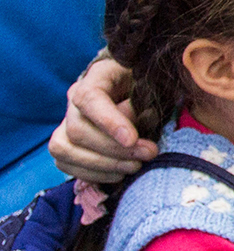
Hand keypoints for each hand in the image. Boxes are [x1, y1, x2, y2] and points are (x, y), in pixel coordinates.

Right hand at [48, 58, 157, 183]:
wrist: (138, 93)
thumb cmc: (150, 87)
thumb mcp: (154, 86)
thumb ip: (144, 104)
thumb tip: (131, 136)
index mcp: (97, 76)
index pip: (89, 97)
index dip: (108, 121)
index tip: (132, 139)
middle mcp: (74, 99)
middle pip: (77, 130)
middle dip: (114, 149)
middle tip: (148, 154)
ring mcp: (65, 122)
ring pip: (64, 149)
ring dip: (103, 165)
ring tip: (135, 166)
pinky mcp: (64, 144)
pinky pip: (65, 164)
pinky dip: (93, 174)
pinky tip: (119, 174)